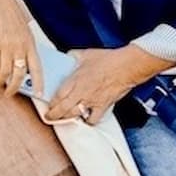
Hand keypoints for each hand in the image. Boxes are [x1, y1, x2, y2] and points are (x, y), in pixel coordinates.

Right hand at [0, 0, 43, 97]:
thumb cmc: (8, 14)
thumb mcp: (23, 30)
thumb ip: (25, 46)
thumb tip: (23, 65)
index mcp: (30, 43)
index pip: (38, 68)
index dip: (39, 83)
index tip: (40, 95)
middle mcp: (20, 46)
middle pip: (20, 75)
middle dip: (14, 88)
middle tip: (9, 93)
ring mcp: (6, 46)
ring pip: (5, 73)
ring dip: (0, 82)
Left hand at [44, 44, 164, 125]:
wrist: (127, 66)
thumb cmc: (108, 59)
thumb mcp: (86, 54)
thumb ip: (73, 56)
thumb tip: (67, 56)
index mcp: (76, 79)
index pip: (58, 95)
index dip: (51, 103)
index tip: (48, 105)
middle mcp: (82, 92)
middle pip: (63, 109)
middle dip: (54, 115)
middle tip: (50, 117)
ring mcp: (92, 101)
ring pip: (75, 115)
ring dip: (67, 119)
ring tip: (64, 119)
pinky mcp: (103, 106)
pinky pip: (93, 119)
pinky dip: (88, 121)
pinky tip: (86, 118)